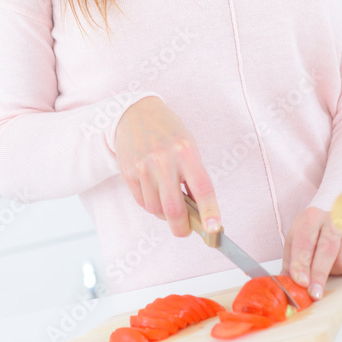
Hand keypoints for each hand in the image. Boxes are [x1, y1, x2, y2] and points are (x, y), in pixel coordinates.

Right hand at [114, 96, 220, 238]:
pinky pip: (142, 202)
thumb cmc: (167, 131)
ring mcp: (143, 167)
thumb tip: (199, 211)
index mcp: (186, 151)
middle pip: (173, 209)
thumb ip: (194, 176)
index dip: (210, 212)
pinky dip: (151, 205)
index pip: (202, 189)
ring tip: (169, 201)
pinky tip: (155, 192)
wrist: (134, 112)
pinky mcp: (128, 173)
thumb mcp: (188, 145)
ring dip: (165, 215)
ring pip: (156, 210)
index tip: (214, 229)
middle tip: (186, 229)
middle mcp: (163, 160)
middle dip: (182, 228)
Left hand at [281, 206, 341, 299]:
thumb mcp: (293, 246)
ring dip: (335, 272)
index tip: (301, 282)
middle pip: (327, 249)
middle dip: (319, 273)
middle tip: (314, 293)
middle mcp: (331, 221)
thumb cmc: (309, 236)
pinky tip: (340, 269)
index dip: (302, 263)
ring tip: (327, 271)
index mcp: (310, 218)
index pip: (305, 241)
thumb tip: (287, 290)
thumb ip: (290, 268)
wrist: (327, 223)